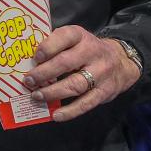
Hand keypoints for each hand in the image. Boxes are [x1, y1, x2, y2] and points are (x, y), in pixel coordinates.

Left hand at [22, 25, 140, 121]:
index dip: (48, 47)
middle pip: (66, 63)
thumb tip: (28, 61)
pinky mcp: (105, 92)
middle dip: (44, 73)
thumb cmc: (87, 50)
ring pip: (75, 84)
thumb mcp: (75, 40)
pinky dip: (70, 111)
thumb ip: (56, 46)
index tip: (35, 57)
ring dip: (53, 92)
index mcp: (81, 36)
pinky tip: (56, 115)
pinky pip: (86, 103)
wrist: (123, 62)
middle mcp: (93, 53)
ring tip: (36, 96)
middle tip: (28, 81)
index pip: (64, 37)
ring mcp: (101, 73)